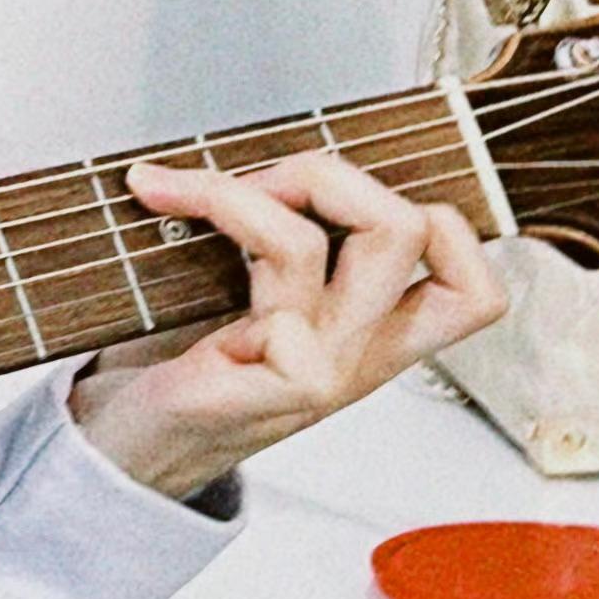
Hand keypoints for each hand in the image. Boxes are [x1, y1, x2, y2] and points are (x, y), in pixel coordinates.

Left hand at [65, 150, 507, 504]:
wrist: (126, 444)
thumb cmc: (186, 358)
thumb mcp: (265, 294)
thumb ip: (296, 238)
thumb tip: (275, 154)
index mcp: (372, 329)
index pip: (473, 285)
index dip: (438, 219)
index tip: (342, 195)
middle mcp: (356, 352)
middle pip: (411, 230)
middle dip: (323, 170)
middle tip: (252, 182)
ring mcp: (314, 375)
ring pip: (310, 247)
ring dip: (230, 195)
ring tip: (177, 193)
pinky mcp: (259, 395)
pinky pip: (274, 322)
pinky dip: (211, 251)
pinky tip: (159, 253)